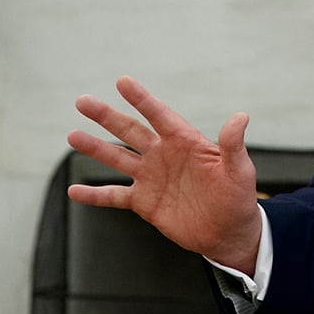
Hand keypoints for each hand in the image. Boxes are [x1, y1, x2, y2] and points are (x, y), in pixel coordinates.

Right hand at [67, 76, 262, 275]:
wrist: (228, 232)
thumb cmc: (238, 198)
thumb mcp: (239, 171)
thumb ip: (232, 145)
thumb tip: (241, 116)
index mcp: (186, 142)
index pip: (160, 115)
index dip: (142, 99)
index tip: (122, 82)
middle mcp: (164, 155)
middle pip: (131, 131)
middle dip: (107, 116)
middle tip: (82, 101)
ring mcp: (151, 177)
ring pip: (117, 158)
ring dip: (95, 148)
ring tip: (72, 135)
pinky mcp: (144, 202)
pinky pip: (114, 195)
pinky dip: (94, 194)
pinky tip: (74, 191)